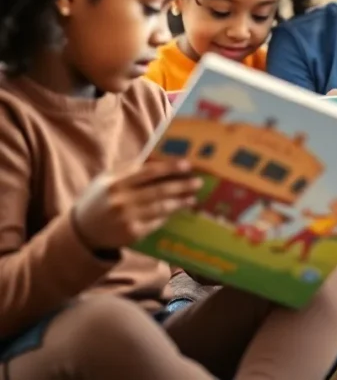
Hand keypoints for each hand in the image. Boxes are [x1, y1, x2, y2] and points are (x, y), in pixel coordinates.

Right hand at [73, 159, 202, 251]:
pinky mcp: (132, 234)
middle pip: (158, 191)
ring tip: (192, 197)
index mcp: (115, 183)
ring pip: (160, 208)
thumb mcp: (106, 180)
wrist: (82, 230)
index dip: (169, 168)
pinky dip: (169, 215)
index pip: (147, 172)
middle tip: (198, 182)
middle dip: (181, 186)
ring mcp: (126, 219)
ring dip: (180, 202)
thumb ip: (129, 169)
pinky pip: (156, 222)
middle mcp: (120, 201)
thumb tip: (160, 158)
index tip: (187, 165)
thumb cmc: (99, 198)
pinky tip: (179, 209)